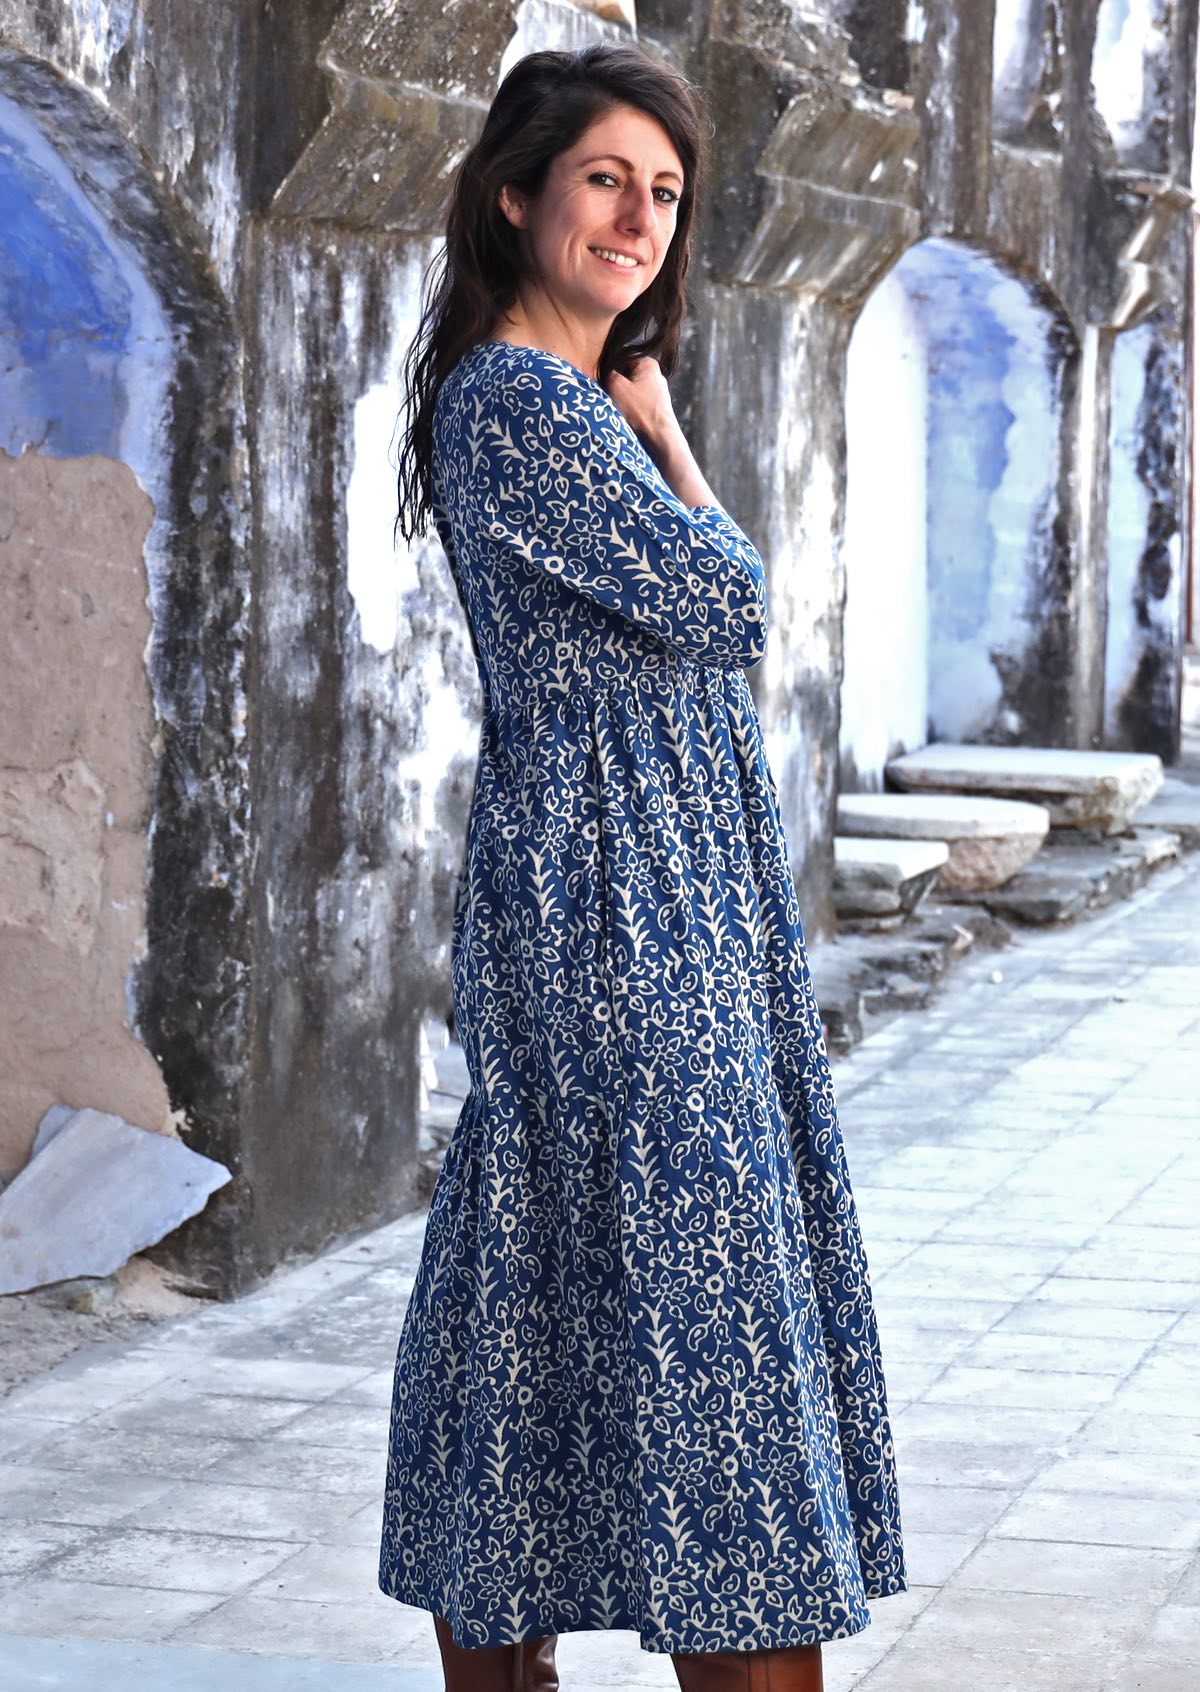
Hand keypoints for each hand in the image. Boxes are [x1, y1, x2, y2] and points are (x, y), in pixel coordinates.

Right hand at [606, 353, 717, 510]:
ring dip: (621, 401)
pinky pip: (636, 405)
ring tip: (620, 411)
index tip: (605, 384)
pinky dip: (630, 411)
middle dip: (616, 388)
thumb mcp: (616, 386)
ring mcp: (657, 393)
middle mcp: (655, 376)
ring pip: (630, 392)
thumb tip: (604, 372)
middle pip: (625, 377)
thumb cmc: (640, 412)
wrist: (660, 439)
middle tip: (611, 398)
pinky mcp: (656, 409)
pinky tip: (627, 419)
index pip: (620, 360)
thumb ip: (608, 372)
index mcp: (648, 364)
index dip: (609, 372)